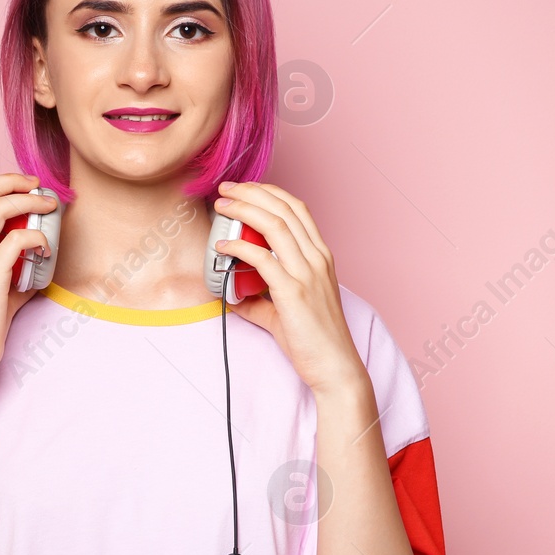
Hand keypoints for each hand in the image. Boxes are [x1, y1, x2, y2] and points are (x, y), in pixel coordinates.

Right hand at [0, 173, 58, 382]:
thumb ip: (11, 271)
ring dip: (29, 202)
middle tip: (39, 186)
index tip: (26, 187)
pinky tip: (46, 250)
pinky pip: (16, 240)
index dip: (1, 184)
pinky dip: (36, 237)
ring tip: (49, 208)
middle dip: (13, 180)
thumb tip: (39, 262)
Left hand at [212, 181, 370, 396]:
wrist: (333, 365)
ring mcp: (307, 272)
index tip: (244, 189)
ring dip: (244, 210)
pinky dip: (239, 247)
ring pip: (274, 225)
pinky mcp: (293, 291)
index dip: (269, 192)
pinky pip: (262, 258)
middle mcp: (316, 258)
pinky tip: (223, 247)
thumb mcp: (286, 310)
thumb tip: (232, 295)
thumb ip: (259, 299)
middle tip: (226, 189)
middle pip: (283, 209)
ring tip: (221, 206)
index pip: (297, 209)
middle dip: (252, 192)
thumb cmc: (314, 338)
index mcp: (320, 256)